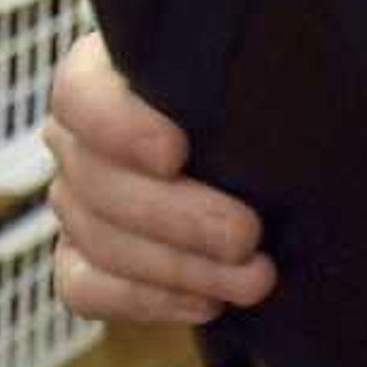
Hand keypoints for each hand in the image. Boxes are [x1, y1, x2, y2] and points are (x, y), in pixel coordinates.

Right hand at [41, 33, 275, 325]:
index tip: (176, 153)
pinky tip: (207, 303)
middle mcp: (83, 137)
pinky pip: (86, 288)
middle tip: (247, 235)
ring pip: (97, 239)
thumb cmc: (286, 98)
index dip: (118, 126)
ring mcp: (78, 199)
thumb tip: (282, 83)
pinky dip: (145, 301)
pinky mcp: (85, 256)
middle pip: (95, 179)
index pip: (81, 94)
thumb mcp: (281, 67)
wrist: (289, 155)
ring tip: (255, 279)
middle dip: (178, 216)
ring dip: (179, 267)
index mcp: (115, 73)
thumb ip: (268, 64)